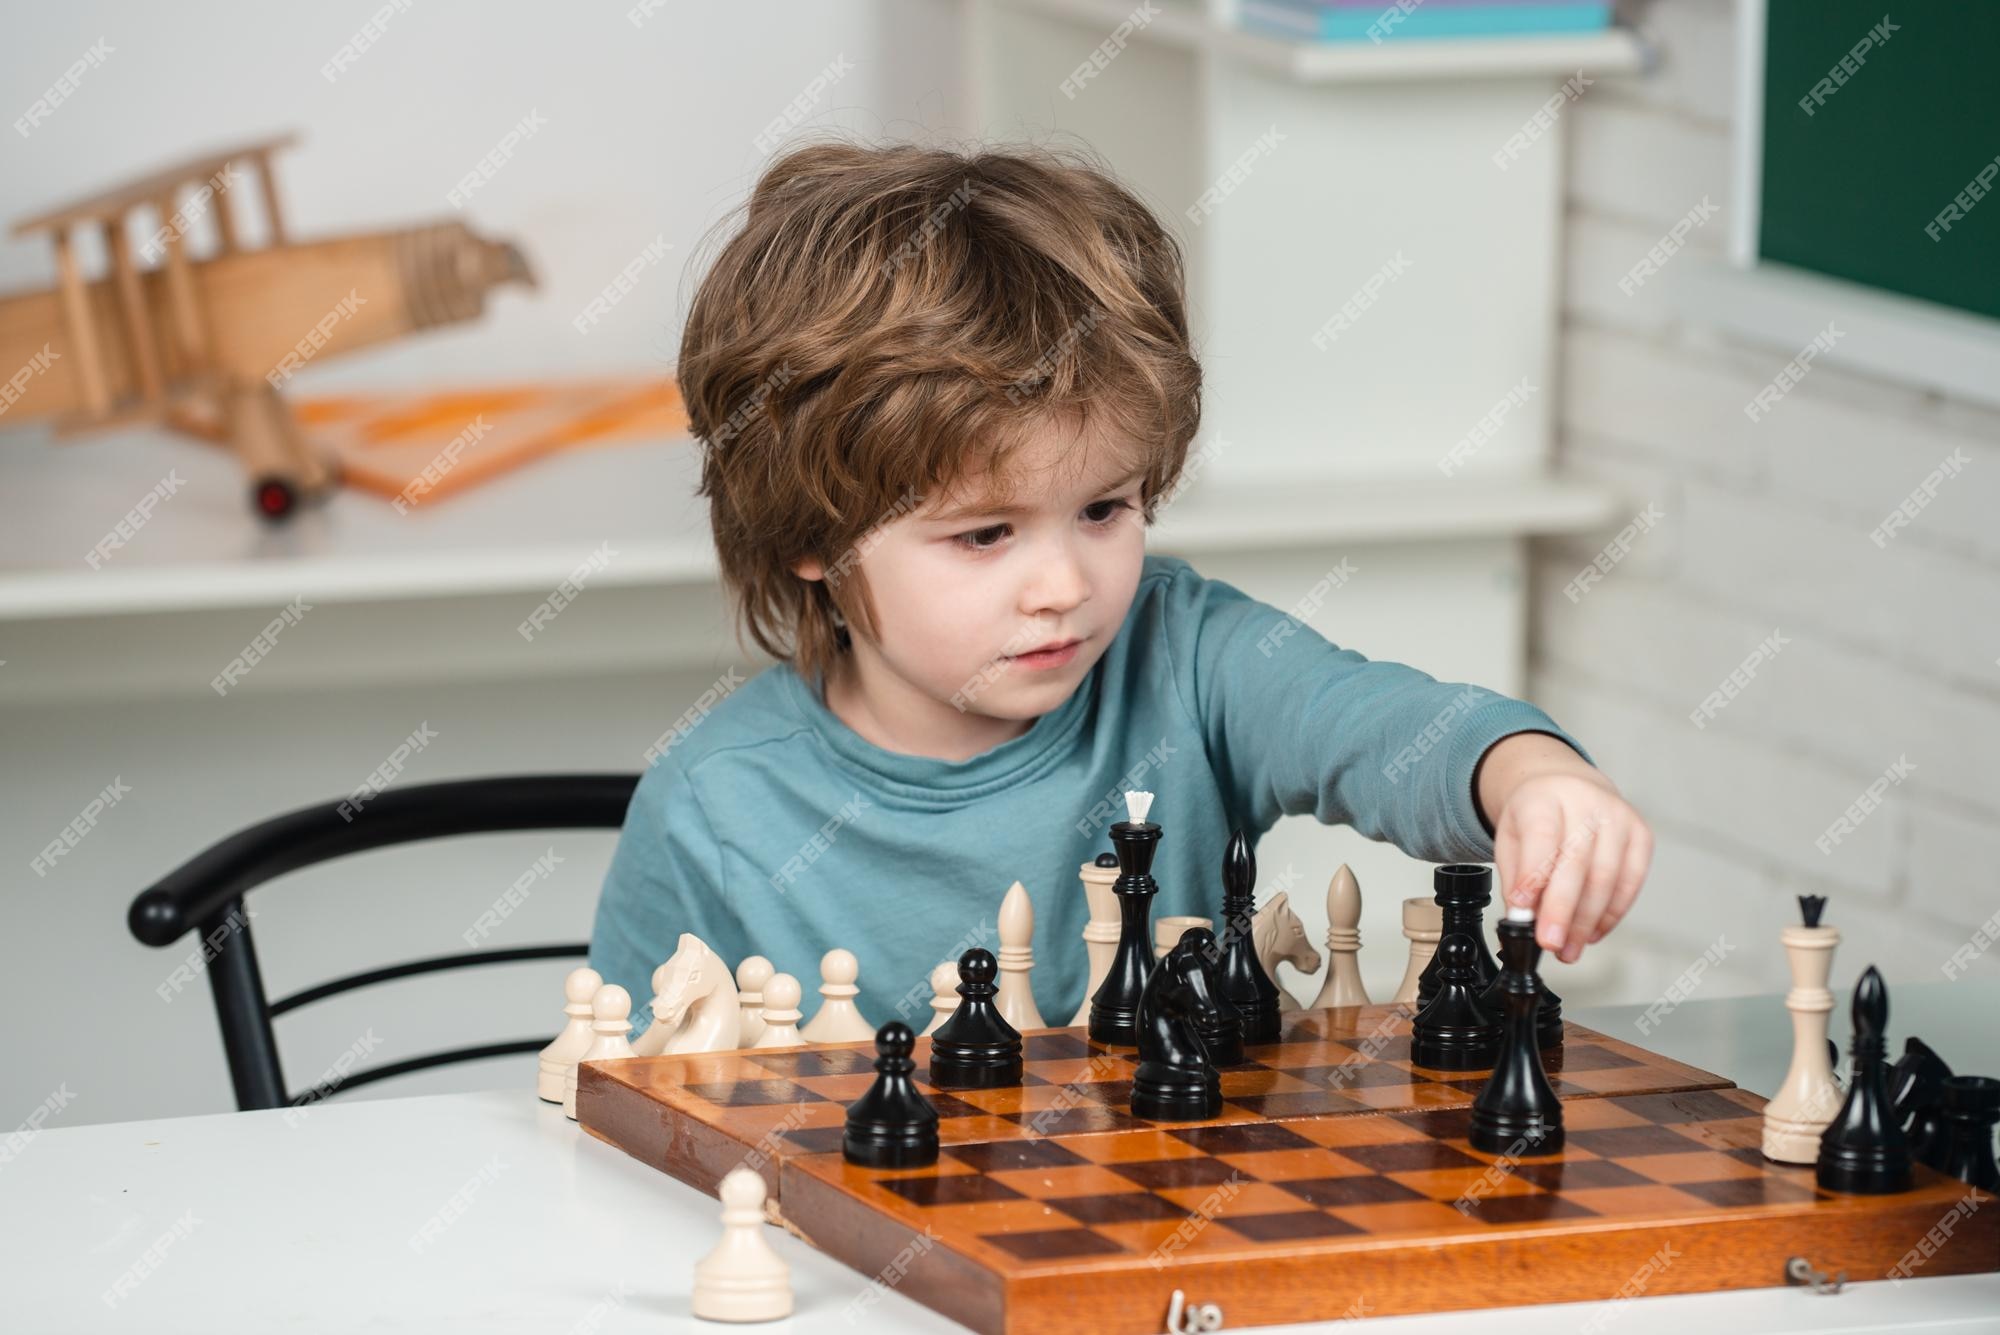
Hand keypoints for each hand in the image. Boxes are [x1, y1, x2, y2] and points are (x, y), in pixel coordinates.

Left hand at [1477, 734, 1651, 962]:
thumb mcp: (1510, 837)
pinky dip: (1611, 914)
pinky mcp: (1641, 835)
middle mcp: (1586, 802)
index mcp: (1544, 797)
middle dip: (1562, 910)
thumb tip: (1522, 918)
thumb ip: (1515, 877)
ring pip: (1606, 878)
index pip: (1541, 836)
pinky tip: (1593, 932)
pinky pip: (1630, 882)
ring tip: (1569, 948)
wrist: (1566, 787)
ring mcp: (1619, 817)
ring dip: (1587, 922)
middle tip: (1550, 943)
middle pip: (1577, 863)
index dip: (1533, 875)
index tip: (1522, 910)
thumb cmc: (1536, 816)